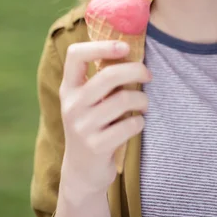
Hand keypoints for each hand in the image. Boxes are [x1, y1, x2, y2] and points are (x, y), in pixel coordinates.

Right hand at [59, 40, 150, 197]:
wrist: (82, 171)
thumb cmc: (93, 125)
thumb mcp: (87, 100)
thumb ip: (101, 78)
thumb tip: (132, 50)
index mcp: (69, 88)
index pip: (75, 55)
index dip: (101, 46)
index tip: (125, 47)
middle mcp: (71, 105)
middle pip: (109, 75)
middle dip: (136, 70)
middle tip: (148, 74)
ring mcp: (82, 127)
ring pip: (124, 99)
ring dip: (142, 99)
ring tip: (144, 104)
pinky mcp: (96, 146)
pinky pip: (130, 124)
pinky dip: (140, 121)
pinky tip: (136, 123)